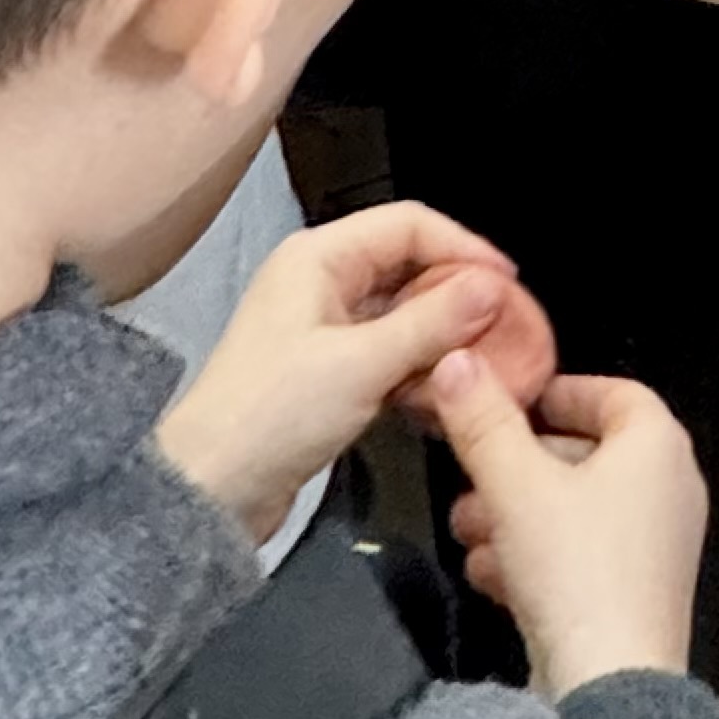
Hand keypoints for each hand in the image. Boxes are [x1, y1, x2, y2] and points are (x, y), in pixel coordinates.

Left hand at [158, 203, 527, 544]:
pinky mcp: (328, 373)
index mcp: (317, 258)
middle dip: (458, 295)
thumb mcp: (362, 364)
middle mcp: (320, 283)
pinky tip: (445, 395)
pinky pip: (389, 354)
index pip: (409, 225)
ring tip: (483, 364)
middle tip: (505, 326)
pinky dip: (419, 369)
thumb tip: (491, 287)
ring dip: (442, 337)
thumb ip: (433, 322)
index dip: (463, 247)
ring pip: (403, 314)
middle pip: (408, 267)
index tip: (507, 283)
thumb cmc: (268, 418)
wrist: (211, 494)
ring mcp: (323, 330)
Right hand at [433, 348, 710, 695]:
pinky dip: (536, 558)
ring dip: (516, 515)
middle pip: (585, 455)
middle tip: (468, 476)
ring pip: (574, 511)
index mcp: (658, 446)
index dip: (558, 391)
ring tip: (466, 529)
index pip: (613, 392)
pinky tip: (489, 575)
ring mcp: (654, 548)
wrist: (609, 689)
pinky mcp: (633, 597)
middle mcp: (668, 490)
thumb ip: (483, 422)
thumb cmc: (576, 569)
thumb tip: (457, 361)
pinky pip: (580, 559)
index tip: (508, 401)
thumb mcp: (517, 485)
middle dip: (517, 465)